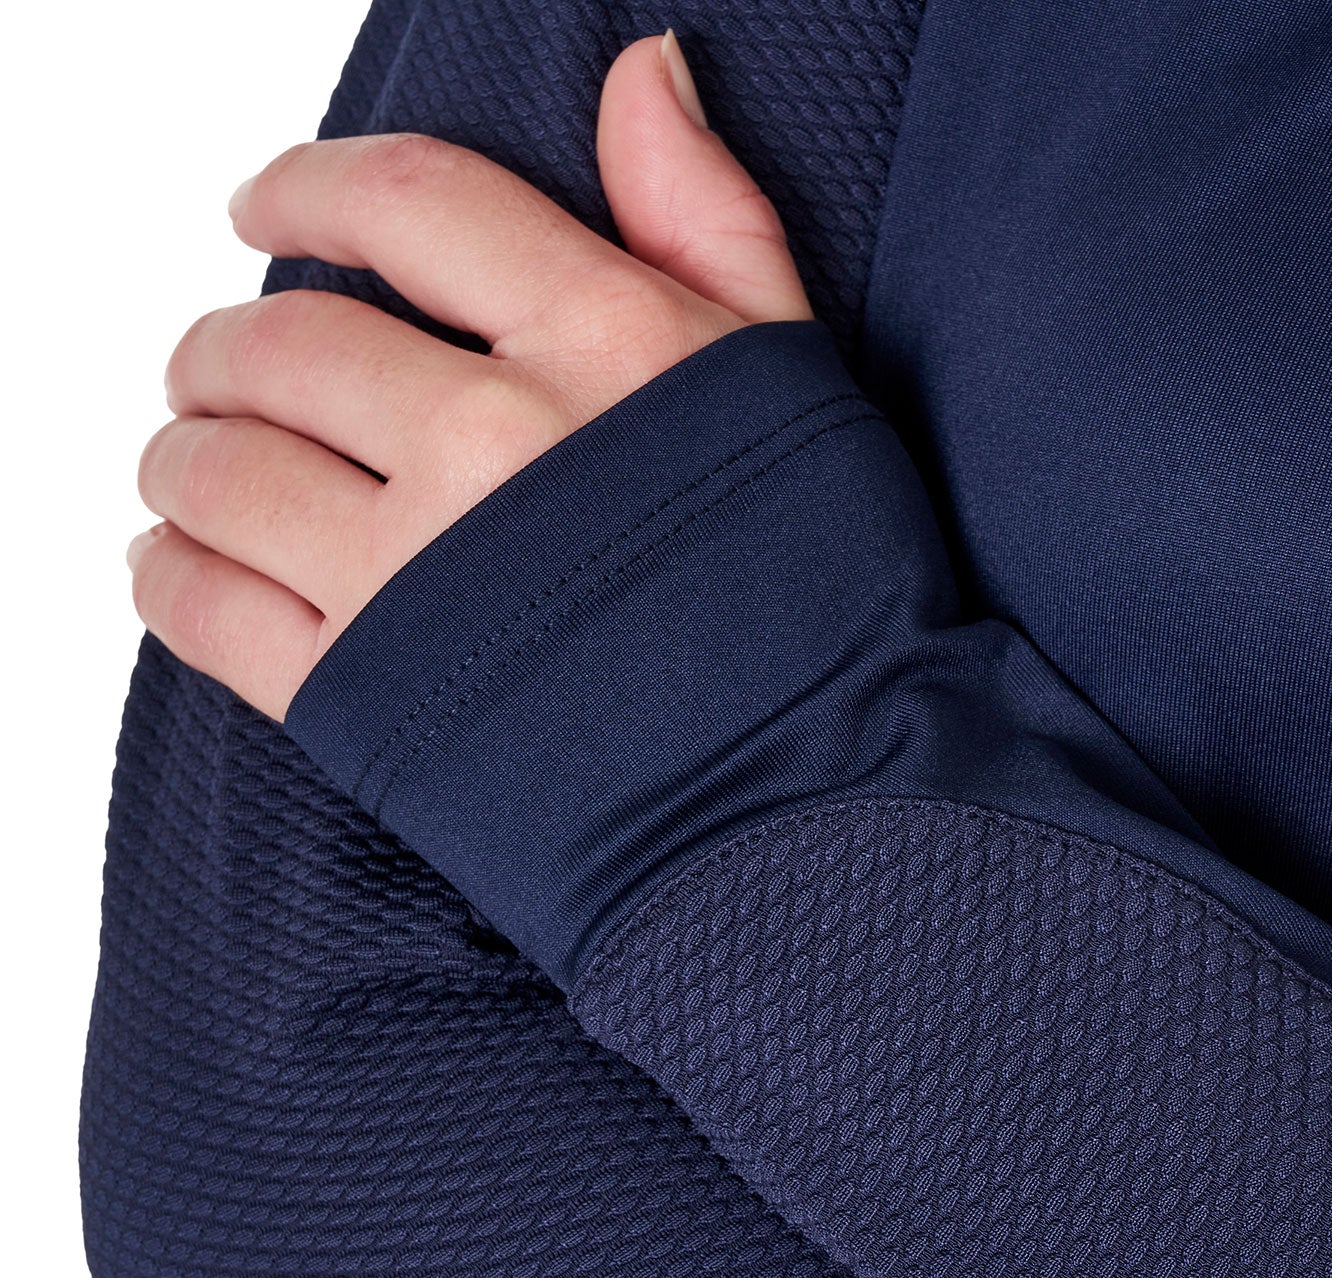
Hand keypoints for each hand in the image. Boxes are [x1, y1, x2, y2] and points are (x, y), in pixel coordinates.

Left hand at [128, 32, 812, 720]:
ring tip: (189, 465)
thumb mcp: (790, 379)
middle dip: (226, 349)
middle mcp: (496, 443)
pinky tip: (176, 561)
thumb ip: (708, 219)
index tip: (264, 202)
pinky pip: (202, 609)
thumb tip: (644, 72)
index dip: (307, 184)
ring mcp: (420, 575)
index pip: (407, 203)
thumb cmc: (822, 604)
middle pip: (280, 344)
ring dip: (181, 455)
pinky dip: (167, 574)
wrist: (808, 808)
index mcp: (605, 344)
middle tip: (222, 371)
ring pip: (216, 469)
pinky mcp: (367, 699)